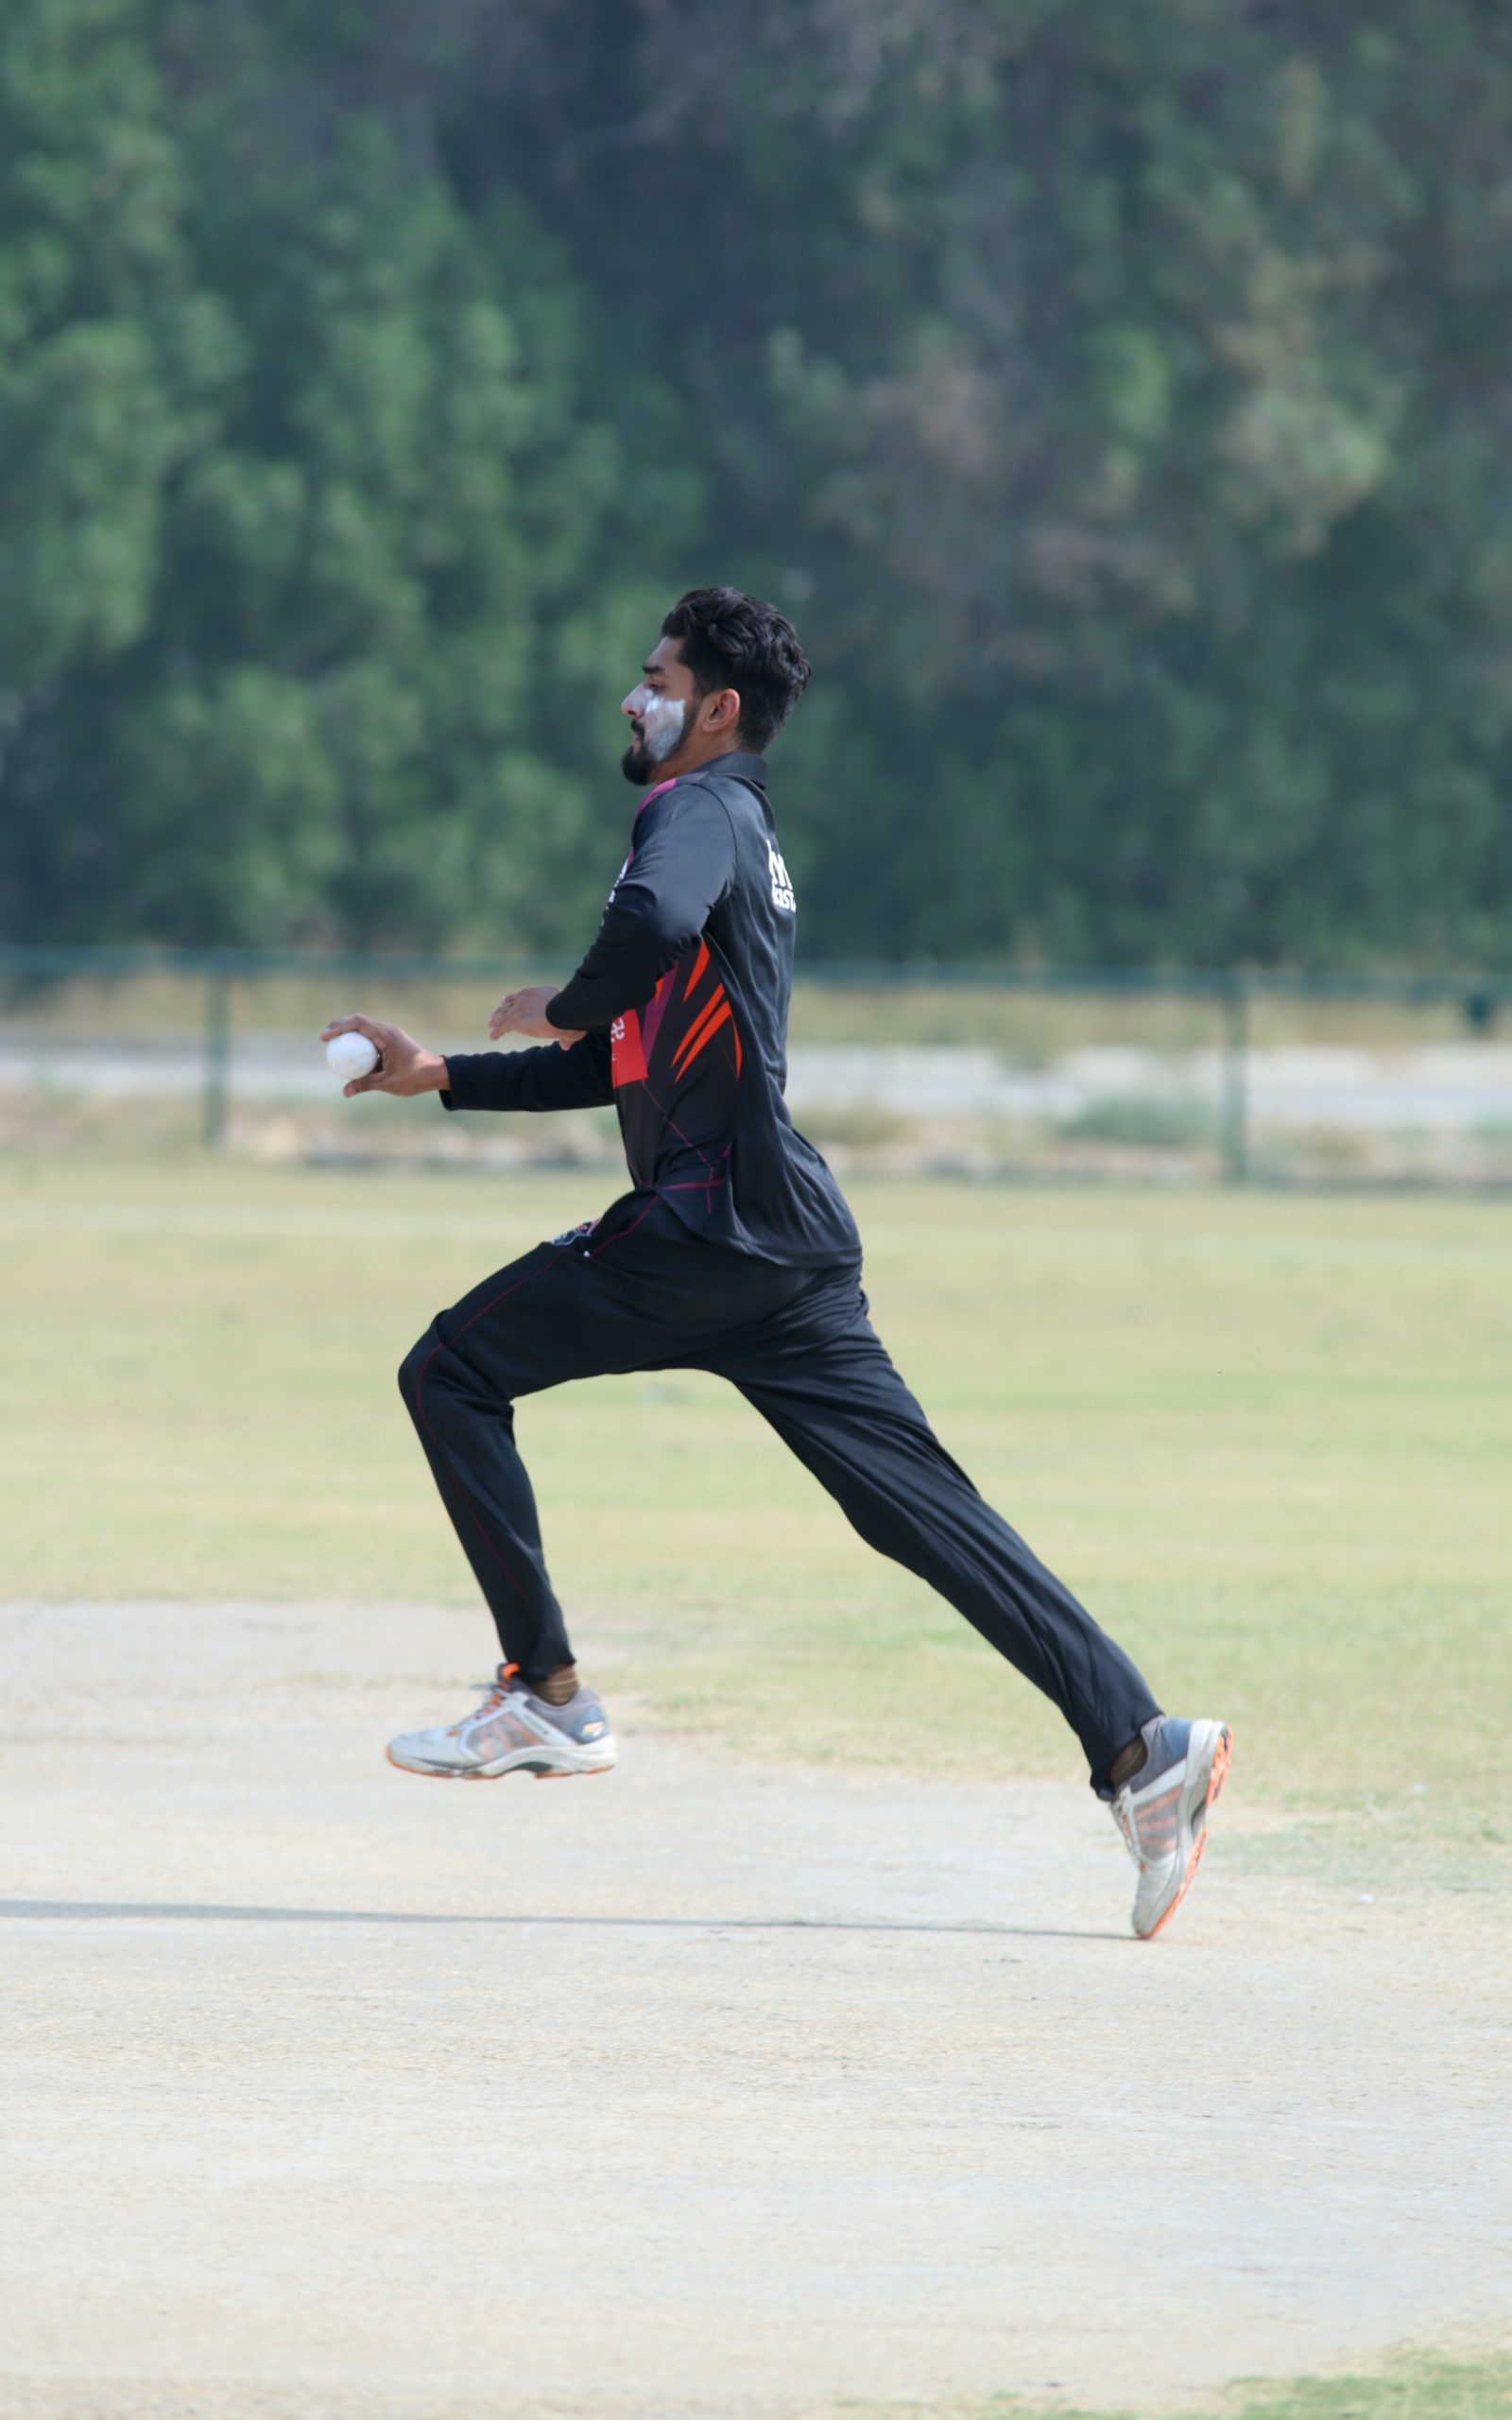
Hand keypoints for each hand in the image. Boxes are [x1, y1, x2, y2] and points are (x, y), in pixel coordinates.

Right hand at [320, 1013, 449, 1098]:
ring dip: (349, 1033)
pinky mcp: (392, 1041)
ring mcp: (391, 1035)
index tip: (325, 1037)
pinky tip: (351, 1056)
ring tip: (334, 1044)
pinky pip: (372, 1038)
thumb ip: (366, 1084)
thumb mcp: (389, 1082)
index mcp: (387, 1035)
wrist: (437, 1073)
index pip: (358, 1023)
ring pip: (365, 1028)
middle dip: (340, 1026)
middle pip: (358, 1021)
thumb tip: (345, 1091)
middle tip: (325, 1038)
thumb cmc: (416, 1077)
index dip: (338, 1027)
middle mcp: (388, 1030)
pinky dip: (360, 1043)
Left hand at [487, 984, 584, 1046]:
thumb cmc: (570, 1017)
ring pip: (503, 1013)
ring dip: (496, 1018)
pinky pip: (501, 1027)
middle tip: (497, 1011)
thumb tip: (566, 1046)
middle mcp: (526, 998)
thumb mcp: (570, 1025)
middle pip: (510, 1001)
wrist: (562, 1014)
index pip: (524, 995)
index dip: (517, 999)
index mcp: (539, 993)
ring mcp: (519, 1009)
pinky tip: (492, 1037)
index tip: (513, 1001)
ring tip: (490, 1023)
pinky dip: (496, 1032)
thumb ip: (567, 1036)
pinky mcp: (514, 1021)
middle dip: (503, 1006)